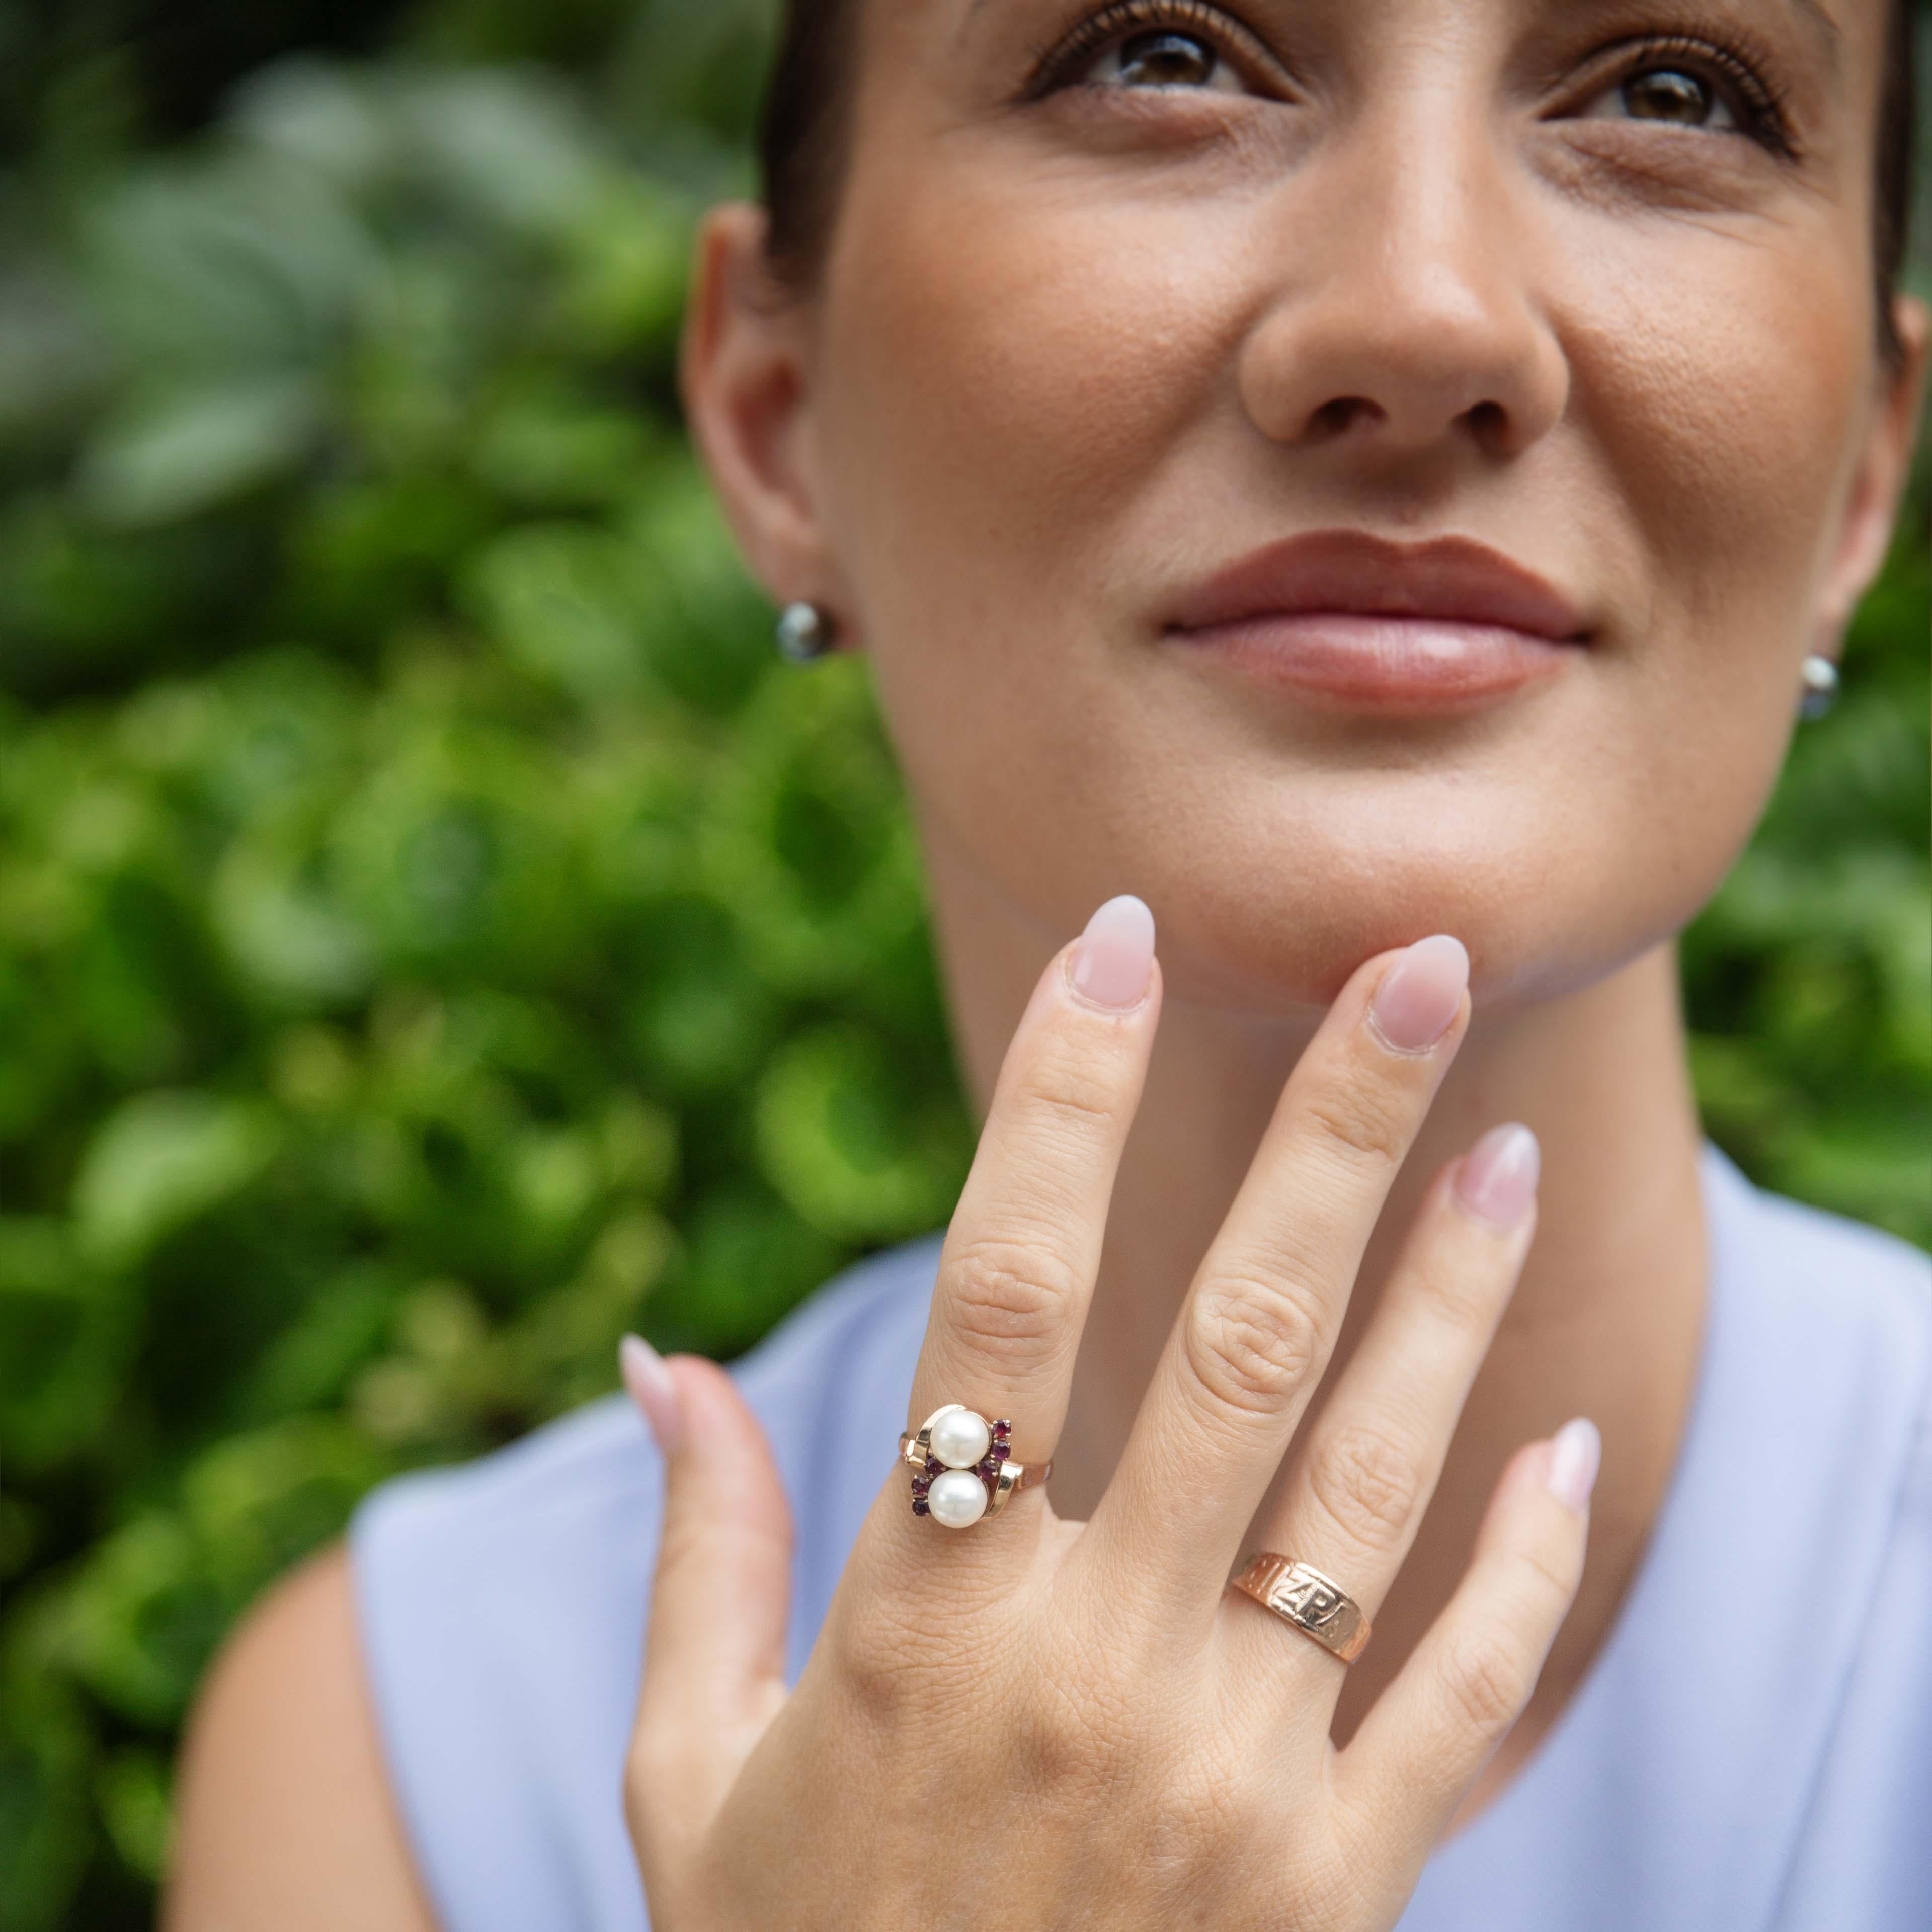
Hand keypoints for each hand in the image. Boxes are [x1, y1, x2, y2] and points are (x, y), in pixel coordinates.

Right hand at [621, 902, 1593, 1929]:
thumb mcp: (692, 1775)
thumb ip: (699, 1551)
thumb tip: (655, 1359)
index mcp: (924, 1623)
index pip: (1005, 1294)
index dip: (1061, 1101)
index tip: (1121, 946)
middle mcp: (1096, 1673)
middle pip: (1237, 1340)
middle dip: (1332, 1132)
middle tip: (1414, 960)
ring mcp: (1237, 1783)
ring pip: (1372, 1488)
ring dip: (1451, 1299)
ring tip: (1505, 1144)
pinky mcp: (1337, 1891)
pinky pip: (1457, 1700)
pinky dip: (1526, 1572)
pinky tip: (1566, 1444)